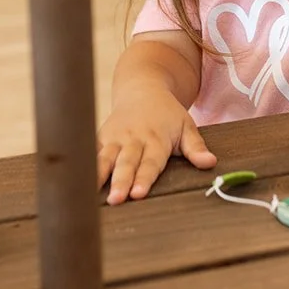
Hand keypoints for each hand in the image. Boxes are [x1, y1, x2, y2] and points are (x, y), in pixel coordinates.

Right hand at [96, 86, 216, 204]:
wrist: (142, 89)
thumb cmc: (167, 114)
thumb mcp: (186, 126)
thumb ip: (195, 147)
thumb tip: (210, 163)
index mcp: (156, 139)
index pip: (150, 162)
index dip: (144, 178)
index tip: (138, 194)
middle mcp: (134, 139)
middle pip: (127, 163)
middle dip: (121, 181)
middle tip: (116, 199)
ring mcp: (115, 138)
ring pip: (106, 158)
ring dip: (100, 176)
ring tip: (94, 194)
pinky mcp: (100, 137)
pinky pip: (91, 152)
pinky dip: (84, 166)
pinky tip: (78, 182)